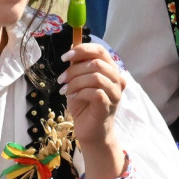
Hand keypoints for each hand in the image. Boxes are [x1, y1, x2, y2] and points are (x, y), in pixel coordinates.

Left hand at [59, 43, 126, 178]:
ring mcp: (115, 93)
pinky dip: (80, 93)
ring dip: (75, 82)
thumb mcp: (78, 81)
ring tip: (65, 90)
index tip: (64, 57)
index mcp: (110, 70)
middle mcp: (117, 79)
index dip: (82, 49)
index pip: (100, 51)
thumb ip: (78, 66)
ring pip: (95, 77)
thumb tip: (72, 47)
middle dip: (74, 69)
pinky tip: (73, 98)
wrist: (90, 131)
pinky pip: (95, 92)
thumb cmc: (85, 106)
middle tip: (61, 79)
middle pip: (97, 63)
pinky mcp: (109, 106)